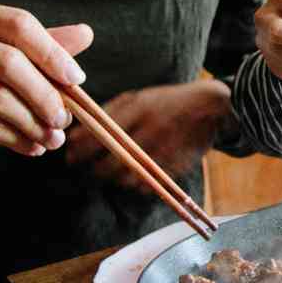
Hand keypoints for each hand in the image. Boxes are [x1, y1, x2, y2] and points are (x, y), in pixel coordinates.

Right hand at [0, 1, 91, 173]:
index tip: (77, 80)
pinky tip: (30, 146)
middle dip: (45, 94)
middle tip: (65, 119)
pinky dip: (14, 138)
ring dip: (33, 123)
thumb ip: (32, 43)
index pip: (16, 23)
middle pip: (8, 63)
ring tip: (53, 138)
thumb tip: (86, 34)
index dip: (52, 52)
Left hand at [66, 80, 231, 186]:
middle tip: (83, 170)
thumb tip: (79, 129)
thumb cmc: (167, 101)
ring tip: (105, 174)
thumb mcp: (138, 97)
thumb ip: (110, 112)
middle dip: (91, 170)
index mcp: (139, 108)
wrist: (211, 107)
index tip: (70, 155)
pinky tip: (129, 177)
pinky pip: (146, 185)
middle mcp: (151, 129)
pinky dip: (134, 185)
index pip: (99, 134)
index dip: (79, 150)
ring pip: (127, 177)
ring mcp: (164, 150)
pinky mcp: (175, 166)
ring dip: (112, 179)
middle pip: (110, 162)